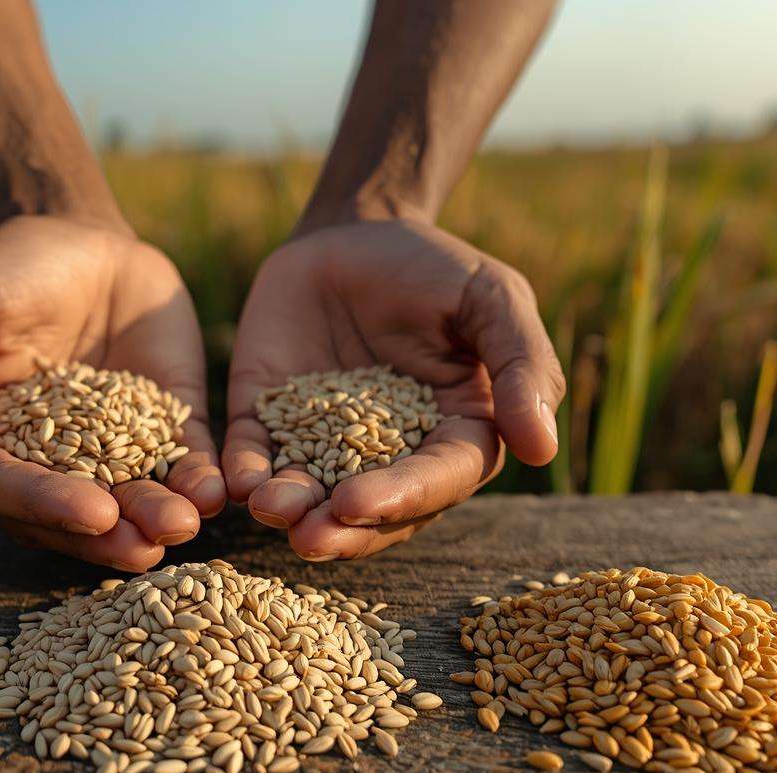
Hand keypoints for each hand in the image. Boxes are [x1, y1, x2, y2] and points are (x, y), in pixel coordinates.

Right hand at [0, 215, 224, 570]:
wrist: (81, 232)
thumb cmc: (1, 265)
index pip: (0, 486)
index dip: (40, 503)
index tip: (89, 511)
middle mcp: (38, 460)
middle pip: (62, 513)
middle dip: (103, 533)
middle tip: (142, 545)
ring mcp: (103, 449)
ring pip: (123, 500)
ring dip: (151, 519)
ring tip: (181, 525)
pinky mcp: (160, 427)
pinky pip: (177, 462)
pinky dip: (195, 482)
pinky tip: (215, 494)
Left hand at [224, 218, 563, 560]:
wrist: (354, 230)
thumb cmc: (436, 266)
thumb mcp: (492, 299)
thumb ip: (522, 367)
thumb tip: (543, 449)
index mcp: (454, 436)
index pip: (435, 481)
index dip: (402, 497)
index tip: (361, 502)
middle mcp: (388, 456)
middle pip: (370, 510)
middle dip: (340, 527)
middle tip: (308, 537)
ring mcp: (322, 443)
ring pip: (309, 494)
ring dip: (291, 511)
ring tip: (271, 510)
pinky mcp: (269, 419)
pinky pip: (254, 455)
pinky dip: (243, 473)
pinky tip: (234, 482)